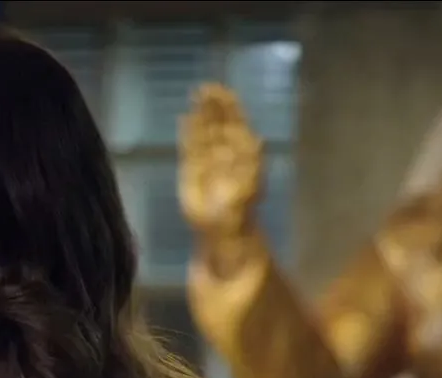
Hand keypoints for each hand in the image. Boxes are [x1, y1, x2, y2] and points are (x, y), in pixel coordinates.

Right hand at [178, 83, 264, 236]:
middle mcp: (224, 149)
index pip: (235, 121)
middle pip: (217, 121)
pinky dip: (186, 133)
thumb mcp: (252, 182)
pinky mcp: (191, 169)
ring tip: (194, 96)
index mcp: (242, 150)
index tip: (221, 90)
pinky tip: (183, 119)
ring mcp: (207, 158)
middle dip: (212, 105)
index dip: (229, 105)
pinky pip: (188, 146)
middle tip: (204, 87)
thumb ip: (253, 161)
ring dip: (200, 114)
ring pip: (203, 130)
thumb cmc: (241, 205)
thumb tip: (258, 138)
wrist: (222, 225)